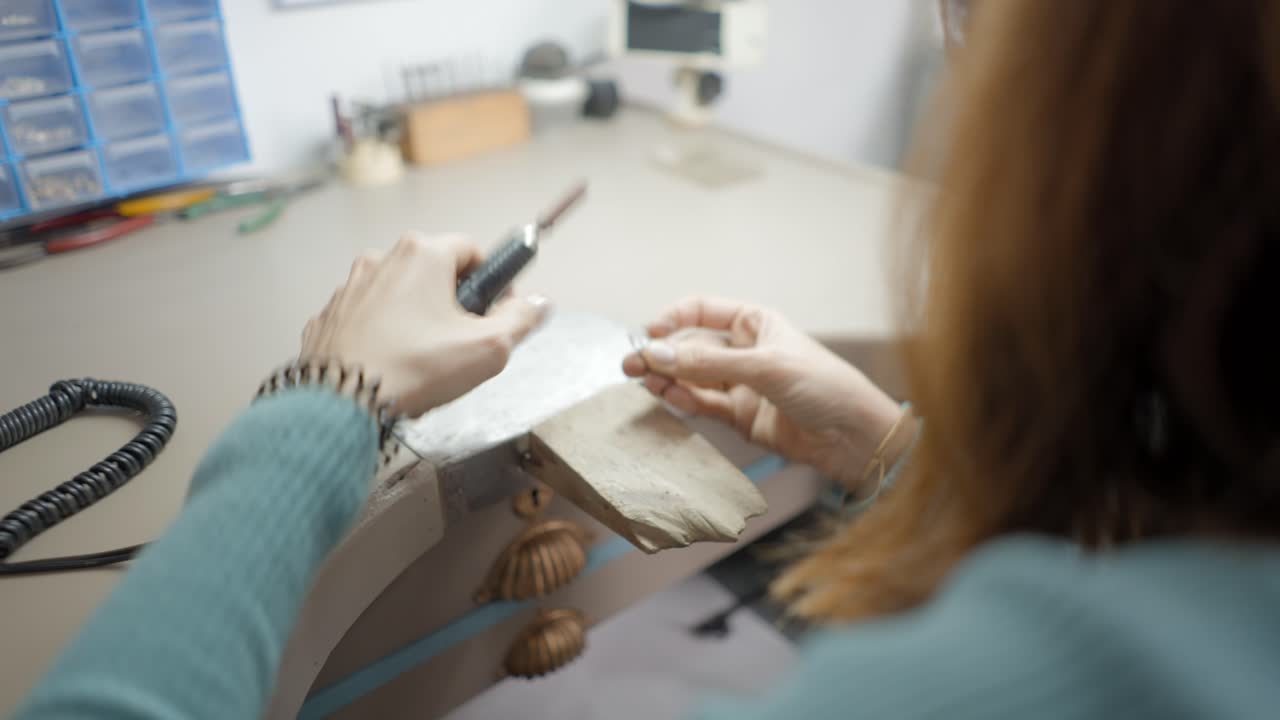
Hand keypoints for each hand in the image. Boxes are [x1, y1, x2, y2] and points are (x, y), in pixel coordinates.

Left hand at [302, 233, 548, 417]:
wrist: (341, 400)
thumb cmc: (414, 369)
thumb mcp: (489, 348)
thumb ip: (521, 320)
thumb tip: (537, 306)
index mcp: (422, 254)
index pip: (472, 251)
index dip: (493, 282)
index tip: (497, 312)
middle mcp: (382, 259)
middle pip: (434, 271)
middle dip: (454, 302)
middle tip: (464, 342)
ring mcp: (351, 287)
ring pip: (399, 294)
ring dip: (417, 317)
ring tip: (425, 359)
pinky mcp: (330, 315)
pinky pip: (369, 317)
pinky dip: (384, 334)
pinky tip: (392, 364)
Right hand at [622, 297, 905, 493]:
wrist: (856, 438)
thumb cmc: (826, 387)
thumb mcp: (766, 367)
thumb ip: (710, 363)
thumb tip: (658, 354)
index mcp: (755, 323)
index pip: (701, 311)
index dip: (672, 319)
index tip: (650, 334)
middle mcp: (744, 351)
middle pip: (691, 347)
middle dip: (662, 354)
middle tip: (631, 365)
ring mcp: (741, 384)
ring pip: (692, 377)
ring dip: (668, 379)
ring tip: (644, 383)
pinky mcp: (740, 417)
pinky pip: (704, 405)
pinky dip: (684, 401)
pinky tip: (669, 397)